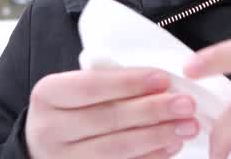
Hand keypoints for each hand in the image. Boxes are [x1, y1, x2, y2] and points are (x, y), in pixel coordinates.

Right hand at [26, 67, 200, 157]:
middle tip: (185, 104)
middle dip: (152, 110)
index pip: (92, 86)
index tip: (163, 79)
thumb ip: (108, 83)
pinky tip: (171, 146)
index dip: (130, 83)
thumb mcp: (74, 89)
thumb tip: (160, 84)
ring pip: (118, 148)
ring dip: (158, 136)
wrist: (44, 147)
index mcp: (47, 95)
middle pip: (108, 119)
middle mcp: (49, 130)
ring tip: (186, 126)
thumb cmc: (68, 111)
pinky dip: (151, 157)